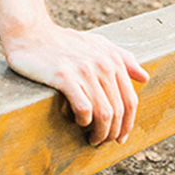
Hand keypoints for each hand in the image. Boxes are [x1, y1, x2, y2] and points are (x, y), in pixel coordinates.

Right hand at [2, 23, 149, 146]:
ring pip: (104, 114)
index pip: (130, 100)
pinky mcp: (64, 77)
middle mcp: (102, 64)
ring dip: (100, 133)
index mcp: (112, 58)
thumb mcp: (96, 43)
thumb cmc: (62, 41)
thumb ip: (122, 57)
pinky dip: (83, 121)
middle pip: (119, 111)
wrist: (29, 32)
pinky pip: (84, 108)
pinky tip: (77, 122)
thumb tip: (144, 77)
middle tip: (103, 142)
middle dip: (113, 133)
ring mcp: (83, 70)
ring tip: (92, 139)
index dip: (128, 124)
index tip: (120, 137)